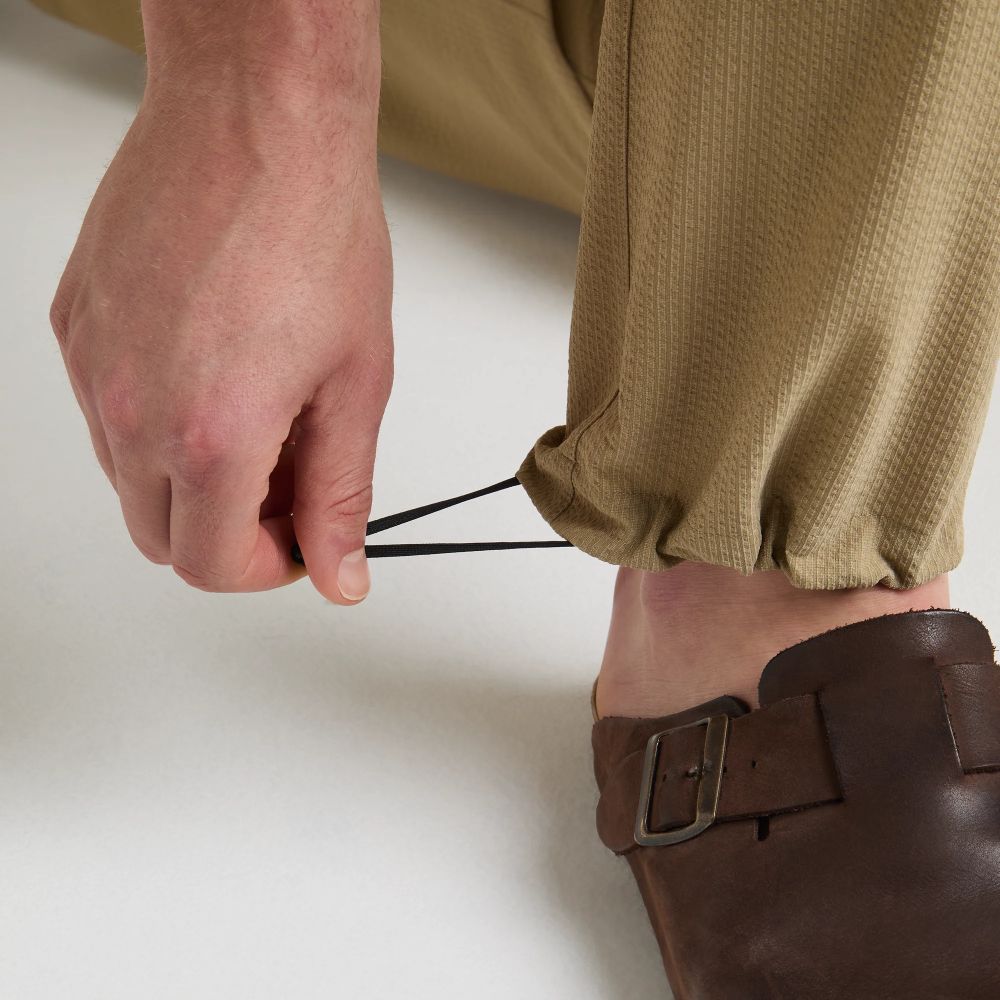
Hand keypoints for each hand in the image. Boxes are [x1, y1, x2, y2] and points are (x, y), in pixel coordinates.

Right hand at [49, 62, 391, 603]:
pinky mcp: (75, 324)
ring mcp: (91, 366)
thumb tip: (339, 574)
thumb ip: (341, 494)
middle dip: (229, 533)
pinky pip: (107, 413)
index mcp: (210, 435)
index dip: (266, 569)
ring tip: (261, 414)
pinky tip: (214, 368)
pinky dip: (159, 421)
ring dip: (194, 478)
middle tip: (290, 483)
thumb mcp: (355, 383)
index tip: (302, 541)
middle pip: (161, 539)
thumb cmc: (315, 230)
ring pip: (131, 479)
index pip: (211, 566)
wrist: (257, 119)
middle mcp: (131, 409)